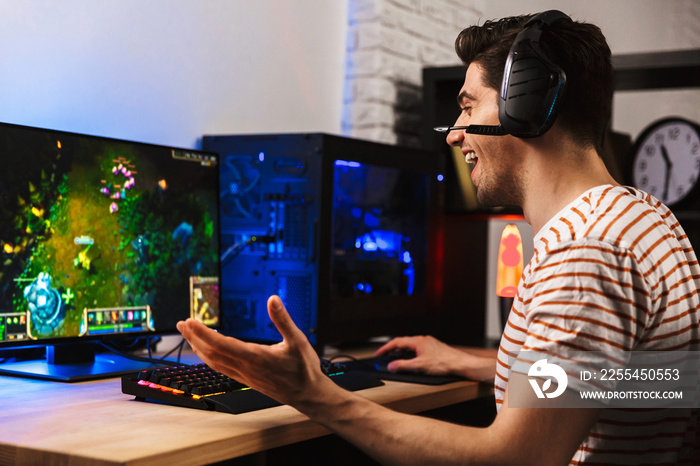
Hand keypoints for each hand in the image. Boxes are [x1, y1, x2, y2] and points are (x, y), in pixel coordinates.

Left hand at [177, 295, 334, 405]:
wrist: (308, 395)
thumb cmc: (304, 369)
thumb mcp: (298, 340)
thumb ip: (283, 320)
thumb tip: (273, 299)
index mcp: (256, 358)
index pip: (221, 344)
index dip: (203, 333)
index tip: (190, 321)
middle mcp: (246, 368)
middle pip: (211, 353)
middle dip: (194, 338)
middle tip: (182, 324)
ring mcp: (244, 376)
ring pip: (214, 362)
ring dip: (198, 347)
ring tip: (189, 335)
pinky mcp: (246, 379)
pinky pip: (221, 368)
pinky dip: (209, 357)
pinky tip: (208, 351)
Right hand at [376, 336, 496, 381]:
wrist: (460, 364)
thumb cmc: (443, 363)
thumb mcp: (419, 366)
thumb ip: (403, 366)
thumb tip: (391, 366)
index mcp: (417, 341)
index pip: (397, 342)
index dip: (385, 348)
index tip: (378, 354)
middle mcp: (423, 339)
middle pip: (403, 342)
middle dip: (392, 349)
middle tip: (384, 356)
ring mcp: (429, 343)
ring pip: (411, 346)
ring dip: (401, 352)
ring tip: (395, 359)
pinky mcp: (434, 348)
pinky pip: (418, 349)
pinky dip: (410, 354)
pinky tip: (412, 361)